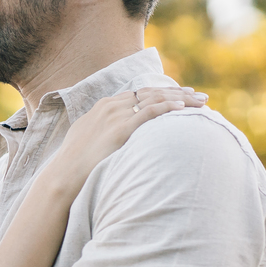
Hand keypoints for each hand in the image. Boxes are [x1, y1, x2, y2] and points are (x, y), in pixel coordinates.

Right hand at [53, 86, 207, 184]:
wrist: (65, 174)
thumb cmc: (75, 162)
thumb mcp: (87, 137)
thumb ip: (102, 129)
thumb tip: (113, 134)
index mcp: (103, 106)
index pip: (139, 93)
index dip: (162, 93)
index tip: (179, 94)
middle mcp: (111, 106)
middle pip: (151, 92)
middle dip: (177, 92)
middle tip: (198, 95)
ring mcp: (116, 116)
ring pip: (155, 99)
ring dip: (180, 98)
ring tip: (200, 101)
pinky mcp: (121, 128)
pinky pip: (150, 112)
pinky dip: (168, 107)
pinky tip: (183, 107)